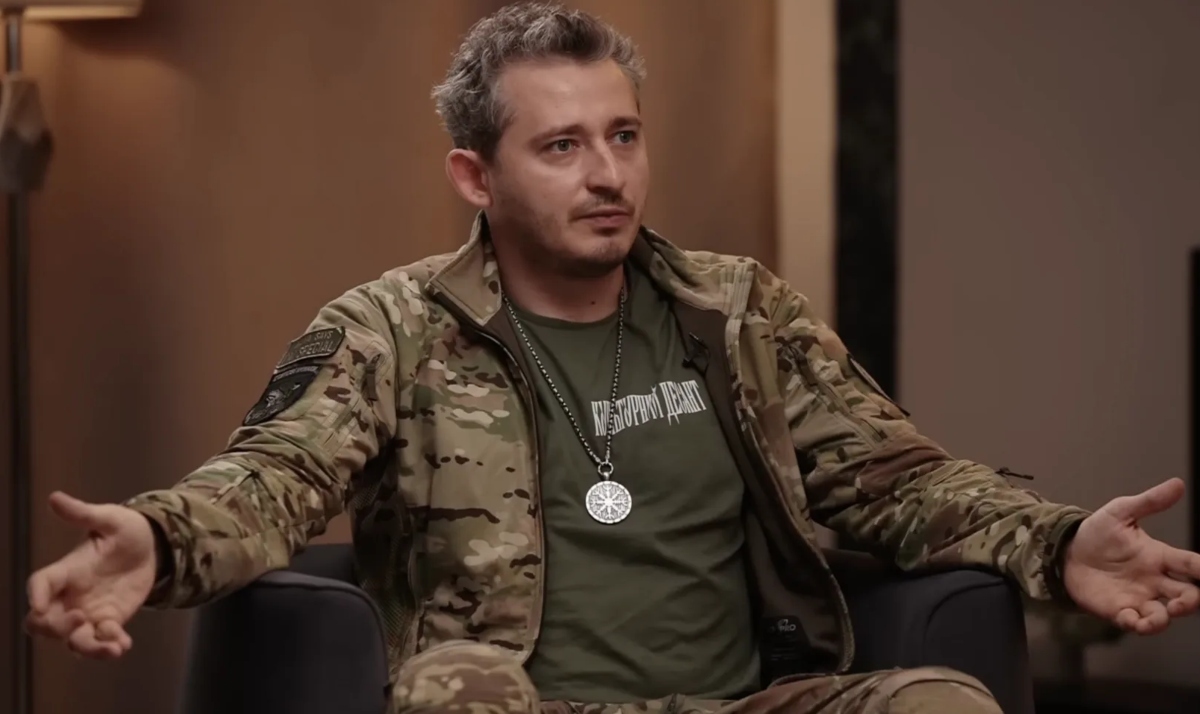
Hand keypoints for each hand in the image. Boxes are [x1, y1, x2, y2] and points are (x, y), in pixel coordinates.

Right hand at [25, 491, 158, 658]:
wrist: (152, 548)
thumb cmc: (124, 530)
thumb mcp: (108, 519)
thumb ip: (84, 514)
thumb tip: (55, 497)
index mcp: (66, 570)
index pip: (40, 584)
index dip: (36, 595)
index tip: (40, 605)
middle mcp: (71, 596)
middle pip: (44, 623)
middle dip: (56, 628)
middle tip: (82, 619)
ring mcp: (89, 612)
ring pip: (72, 641)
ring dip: (87, 648)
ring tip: (112, 647)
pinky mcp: (109, 620)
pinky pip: (103, 640)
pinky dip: (110, 646)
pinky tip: (124, 645)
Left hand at [1062, 478, 1199, 634]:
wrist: (1066, 551)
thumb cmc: (1097, 533)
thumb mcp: (1120, 512)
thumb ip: (1149, 502)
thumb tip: (1178, 484)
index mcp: (1159, 556)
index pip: (1192, 565)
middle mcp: (1155, 580)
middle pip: (1187, 595)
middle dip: (1191, 602)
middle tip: (1182, 602)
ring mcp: (1138, 597)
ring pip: (1163, 615)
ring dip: (1165, 619)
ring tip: (1160, 616)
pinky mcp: (1119, 610)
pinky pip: (1135, 623)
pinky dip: (1138, 625)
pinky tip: (1133, 620)